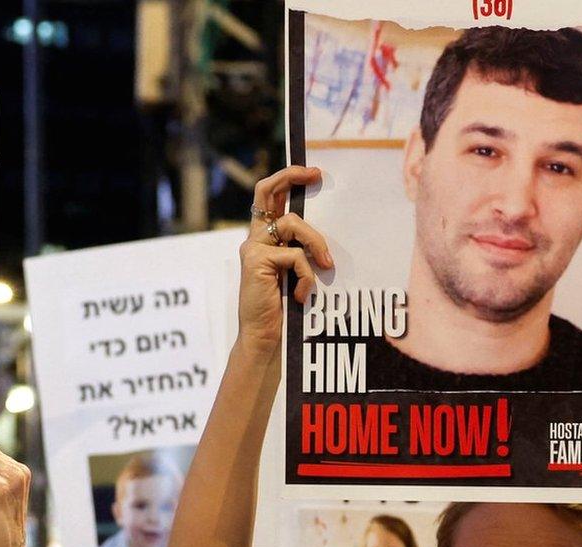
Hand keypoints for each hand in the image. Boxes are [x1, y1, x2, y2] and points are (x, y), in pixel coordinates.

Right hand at [240, 166, 332, 348]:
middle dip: (290, 176)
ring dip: (316, 243)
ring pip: (292, 224)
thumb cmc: (284, 308)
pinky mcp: (256, 261)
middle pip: (266, 190)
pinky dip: (307, 275)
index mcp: (264, 238)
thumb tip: (328, 238)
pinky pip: (295, 256)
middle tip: (315, 173)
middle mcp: (254, 238)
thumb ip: (303, 251)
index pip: (269, 196)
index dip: (287, 178)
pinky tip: (304, 295)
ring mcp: (253, 248)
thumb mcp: (296, 273)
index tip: (313, 173)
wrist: (265, 337)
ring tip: (327, 267)